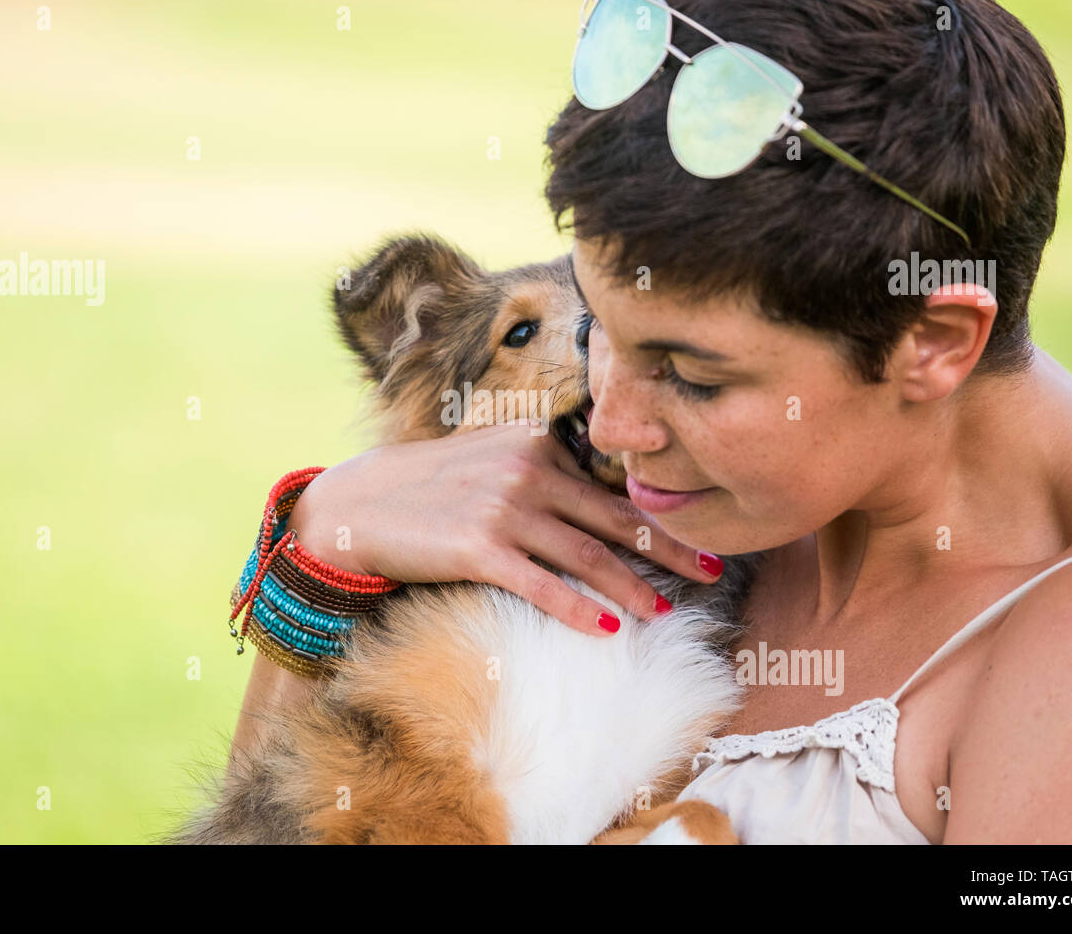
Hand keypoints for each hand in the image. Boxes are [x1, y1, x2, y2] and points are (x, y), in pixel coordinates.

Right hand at [283, 421, 722, 635]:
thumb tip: (595, 507)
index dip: (655, 512)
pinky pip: (543, 585)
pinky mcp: (480, 547)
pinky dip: (579, 609)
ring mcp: (505, 508)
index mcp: (537, 443)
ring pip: (586, 555)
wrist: (359, 504)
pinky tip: (606, 629)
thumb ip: (541, 471)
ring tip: (663, 611)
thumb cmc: (430, 487)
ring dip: (631, 587)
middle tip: (711, 569)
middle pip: (613, 517)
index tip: (695, 532)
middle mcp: (528, 469)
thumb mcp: (490, 459)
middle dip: (668, 547)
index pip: (608, 484)